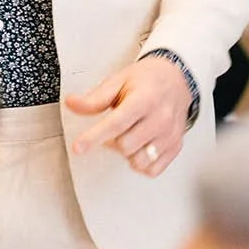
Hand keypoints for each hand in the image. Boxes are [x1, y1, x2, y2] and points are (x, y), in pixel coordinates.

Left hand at [65, 55, 192, 177]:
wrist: (176, 78)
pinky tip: (139, 148)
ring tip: (128, 136)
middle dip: (111, 141)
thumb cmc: (147, 80)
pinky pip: (153, 169)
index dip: (94, 137)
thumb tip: (72, 104)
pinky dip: (141, 163)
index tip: (78, 147)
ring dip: (127, 153)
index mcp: (145, 99)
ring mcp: (170, 135)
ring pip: (139, 161)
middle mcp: (160, 118)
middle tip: (113, 128)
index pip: (116, 123)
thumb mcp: (118, 81)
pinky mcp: (175, 147)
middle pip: (125, 145)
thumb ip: (95, 98)